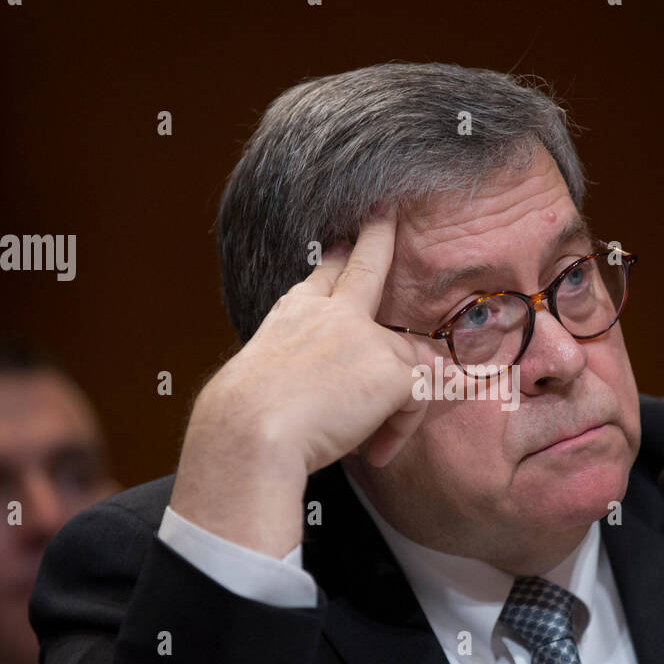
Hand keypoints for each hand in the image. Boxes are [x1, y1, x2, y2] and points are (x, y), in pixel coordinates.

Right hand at [169, 204, 426, 554]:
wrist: (250, 431)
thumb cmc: (245, 423)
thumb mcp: (266, 382)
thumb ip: (298, 372)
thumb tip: (325, 394)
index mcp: (294, 315)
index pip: (323, 277)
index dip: (336, 260)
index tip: (342, 242)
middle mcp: (329, 312)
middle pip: (365, 266)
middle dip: (378, 234)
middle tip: (386, 212)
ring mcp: (364, 334)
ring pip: (407, 364)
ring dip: (396, 409)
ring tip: (374, 446)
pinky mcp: (393, 366)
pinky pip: (419, 399)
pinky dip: (401, 429)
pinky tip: (375, 452)